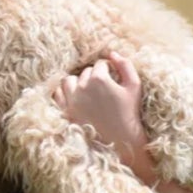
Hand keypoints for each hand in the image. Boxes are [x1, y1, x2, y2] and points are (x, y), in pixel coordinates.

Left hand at [53, 51, 148, 173]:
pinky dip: (64, 94)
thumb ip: (125, 65)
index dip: (108, 71)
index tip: (112, 81)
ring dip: (77, 83)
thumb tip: (113, 53)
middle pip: (85, 72)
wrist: (120, 140)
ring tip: (87, 92)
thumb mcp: (134, 85)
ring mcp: (71, 100)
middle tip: (103, 91)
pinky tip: (75, 98)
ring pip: (69, 81)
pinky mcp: (65, 111)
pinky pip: (58, 94)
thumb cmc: (129, 112)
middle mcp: (82, 87)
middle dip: (94, 78)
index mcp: (98, 78)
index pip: (100, 64)